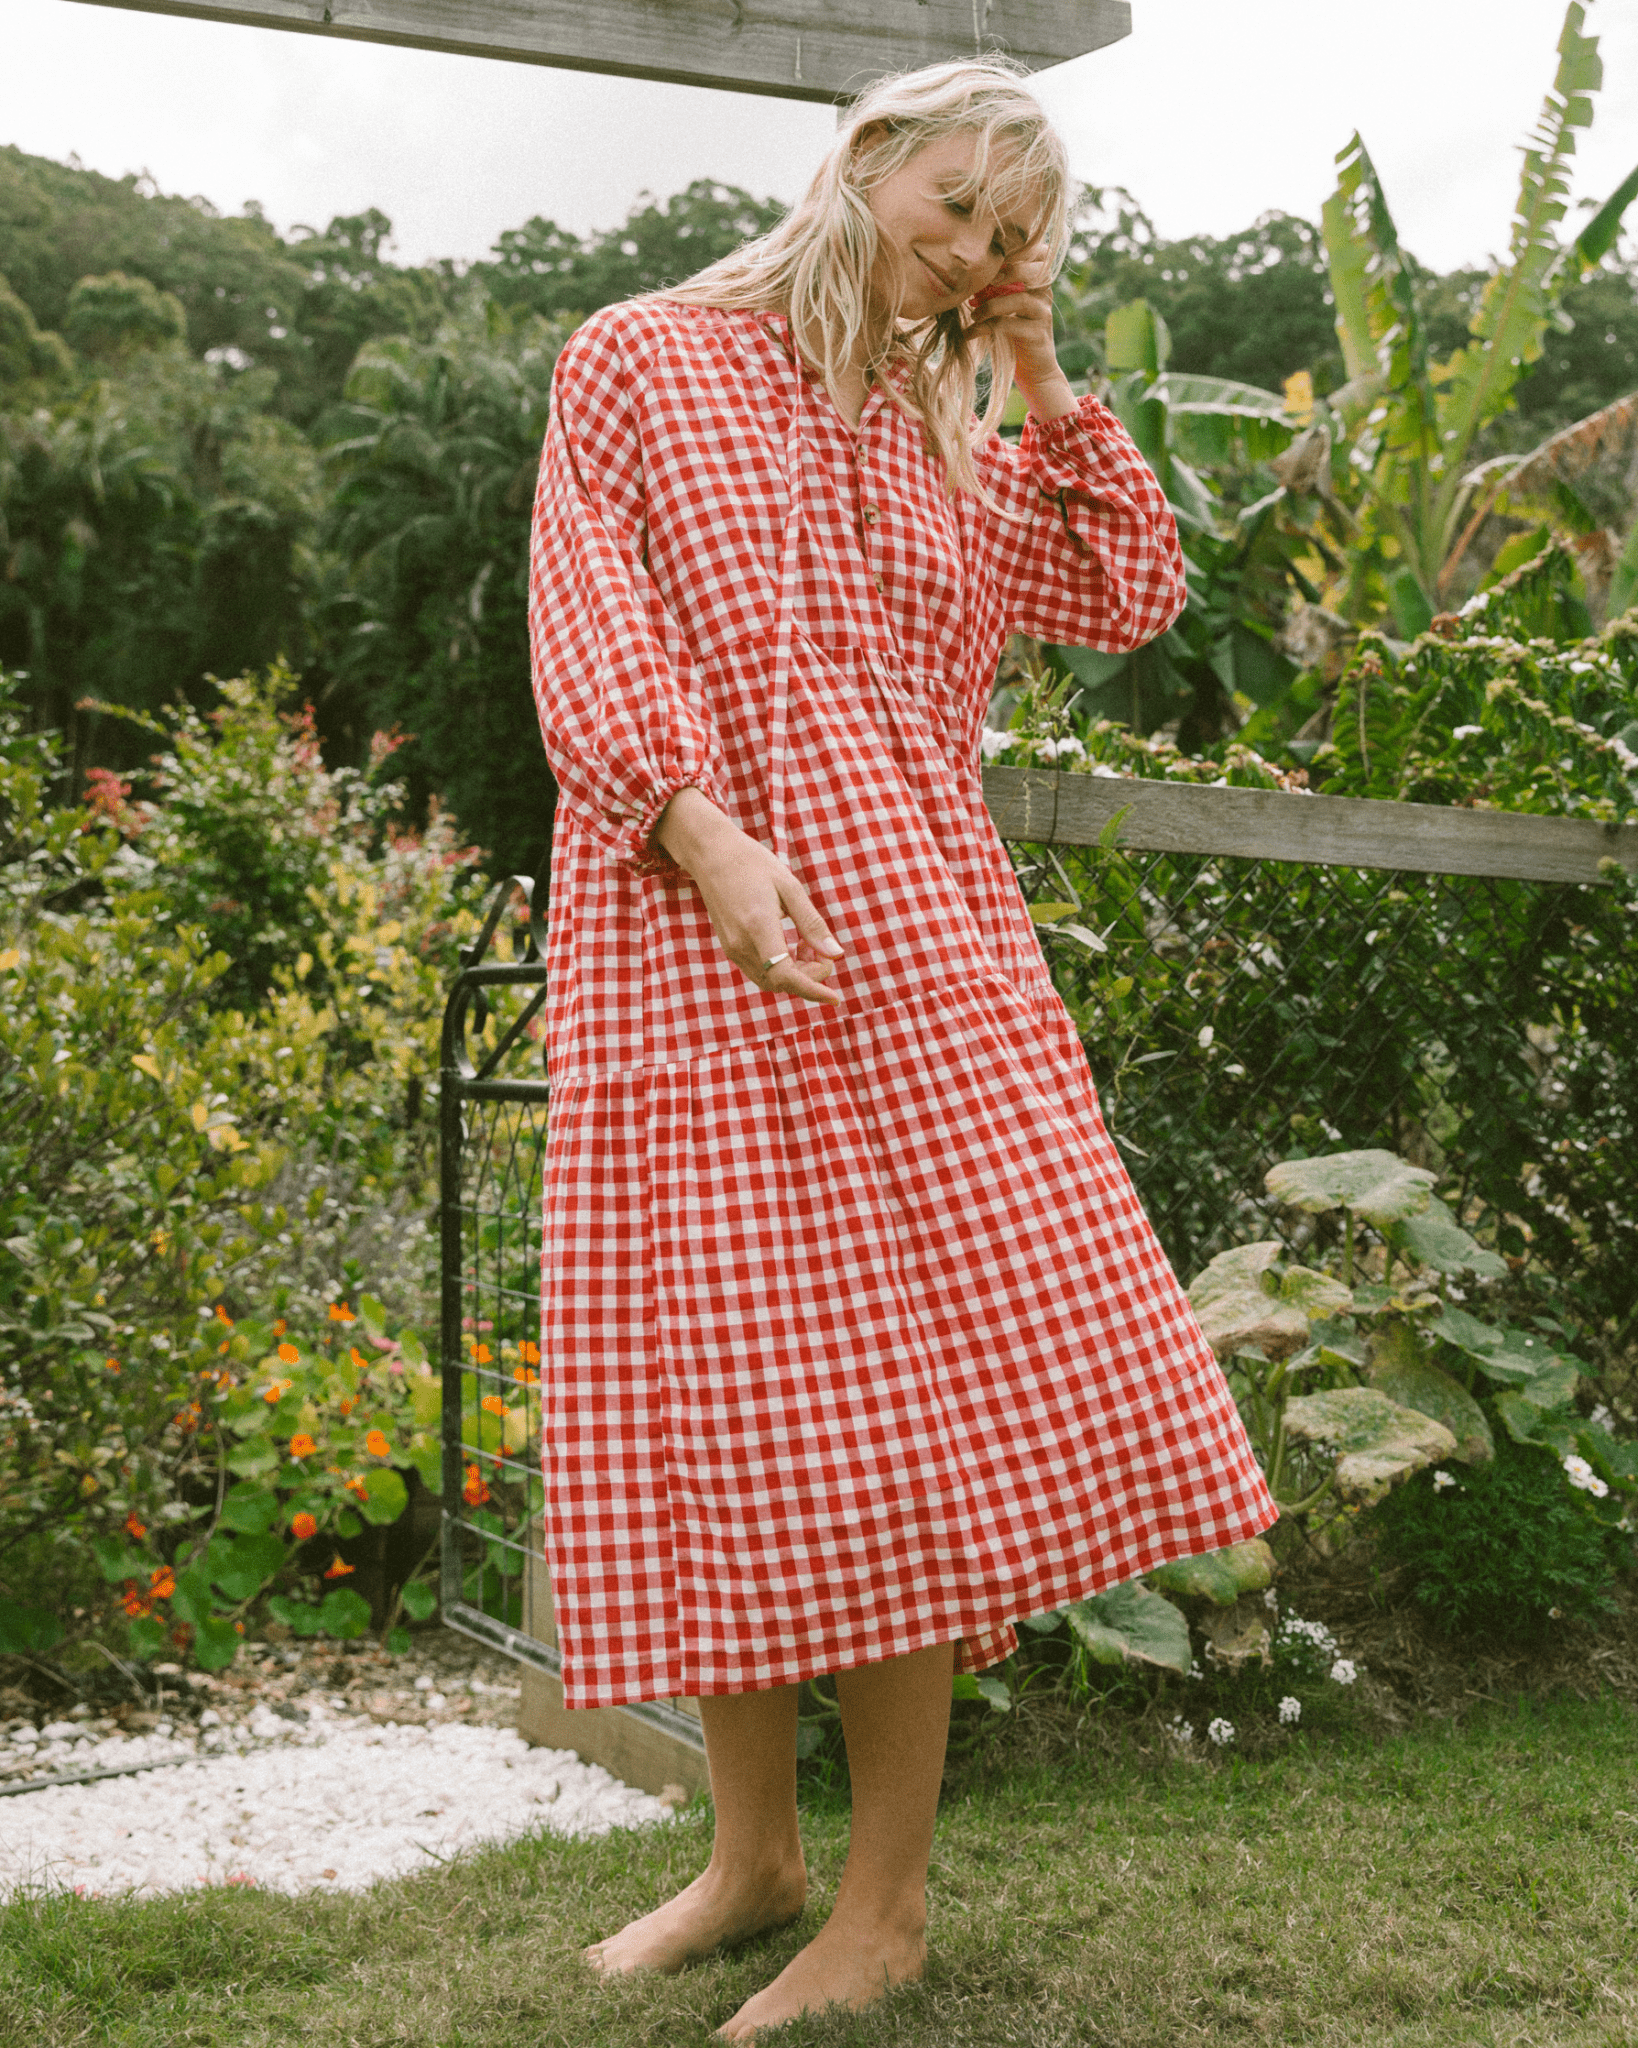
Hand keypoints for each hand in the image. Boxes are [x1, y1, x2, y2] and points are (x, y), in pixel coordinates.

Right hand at [654, 788, 844, 1005]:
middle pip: (780, 983)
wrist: (712, 854)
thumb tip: (836, 954)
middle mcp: (741, 944)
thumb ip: (812, 924)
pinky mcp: (730, 947)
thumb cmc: (753, 864)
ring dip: (795, 974)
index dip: (813, 990)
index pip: (786, 976)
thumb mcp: (790, 887)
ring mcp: (732, 948)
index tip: (835, 998)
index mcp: (758, 926)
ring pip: (769, 981)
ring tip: (808, 946)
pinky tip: (793, 946)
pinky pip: (760, 971)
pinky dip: (781, 968)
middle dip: (809, 977)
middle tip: (823, 952)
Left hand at [966, 249, 1075, 421]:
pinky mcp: (1037, 334)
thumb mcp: (1004, 302)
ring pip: (1019, 299)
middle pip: (1031, 269)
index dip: (1013, 250)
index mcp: (1039, 277)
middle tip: (978, 285)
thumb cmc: (1013, 330)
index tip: (988, 259)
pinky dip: (984, 328)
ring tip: (973, 314)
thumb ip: (995, 285)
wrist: (1034, 368)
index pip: (1036, 250)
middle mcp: (1045, 291)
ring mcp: (1043, 312)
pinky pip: (1008, 325)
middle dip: (1003, 272)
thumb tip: (965, 271)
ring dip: (990, 305)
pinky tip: (969, 333)